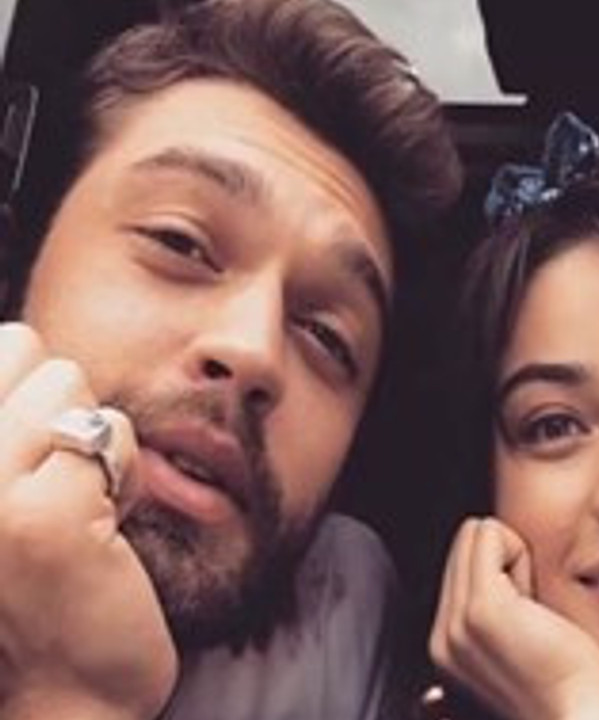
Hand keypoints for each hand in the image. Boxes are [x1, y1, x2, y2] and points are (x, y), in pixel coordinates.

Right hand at [0, 324, 175, 719]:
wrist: (60, 694)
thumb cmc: (32, 587)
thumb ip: (7, 423)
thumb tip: (25, 340)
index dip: (28, 397)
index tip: (28, 466)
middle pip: (23, 347)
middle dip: (58, 407)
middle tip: (55, 482)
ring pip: (71, 383)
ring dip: (93, 444)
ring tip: (76, 509)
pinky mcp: (41, 515)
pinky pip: (113, 436)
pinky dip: (125, 477)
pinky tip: (105, 532)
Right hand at [429, 517, 598, 719]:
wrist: (581, 714)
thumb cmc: (570, 679)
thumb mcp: (521, 640)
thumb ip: (501, 608)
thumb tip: (500, 555)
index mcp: (448, 647)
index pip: (460, 564)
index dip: (505, 575)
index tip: (528, 622)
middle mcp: (443, 637)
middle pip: (465, 544)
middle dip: (507, 563)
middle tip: (534, 614)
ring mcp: (457, 623)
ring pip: (477, 535)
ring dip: (516, 561)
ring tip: (535, 612)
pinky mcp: (481, 608)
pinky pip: (492, 534)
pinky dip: (522, 554)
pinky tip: (537, 601)